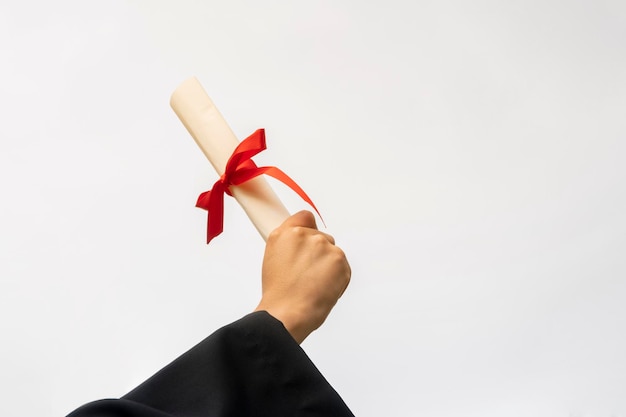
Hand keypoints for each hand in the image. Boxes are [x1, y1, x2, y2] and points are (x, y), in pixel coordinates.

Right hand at [255, 211, 350, 343]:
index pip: (304, 217)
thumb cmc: (278, 294)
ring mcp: (324, 246)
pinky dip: (338, 277)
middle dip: (317, 253)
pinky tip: (324, 288)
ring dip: (327, 265)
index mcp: (285, 234)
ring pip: (332, 252)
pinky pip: (343, 266)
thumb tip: (300, 243)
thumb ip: (287, 244)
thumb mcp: (272, 259)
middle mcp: (306, 235)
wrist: (287, 313)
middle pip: (321, 237)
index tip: (307, 239)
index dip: (307, 228)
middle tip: (306, 273)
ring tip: (313, 284)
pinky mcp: (340, 260)